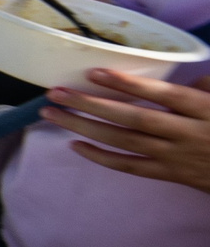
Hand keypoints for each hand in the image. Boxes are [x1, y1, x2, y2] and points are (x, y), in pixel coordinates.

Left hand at [38, 69, 209, 193]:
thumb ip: (208, 85)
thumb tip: (186, 73)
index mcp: (205, 110)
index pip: (165, 95)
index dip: (130, 84)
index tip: (96, 71)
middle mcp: (189, 134)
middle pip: (135, 119)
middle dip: (92, 105)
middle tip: (56, 91)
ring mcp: (177, 157)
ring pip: (125, 142)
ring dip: (85, 127)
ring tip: (53, 113)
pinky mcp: (171, 175)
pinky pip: (131, 168)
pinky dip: (102, 158)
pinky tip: (75, 145)